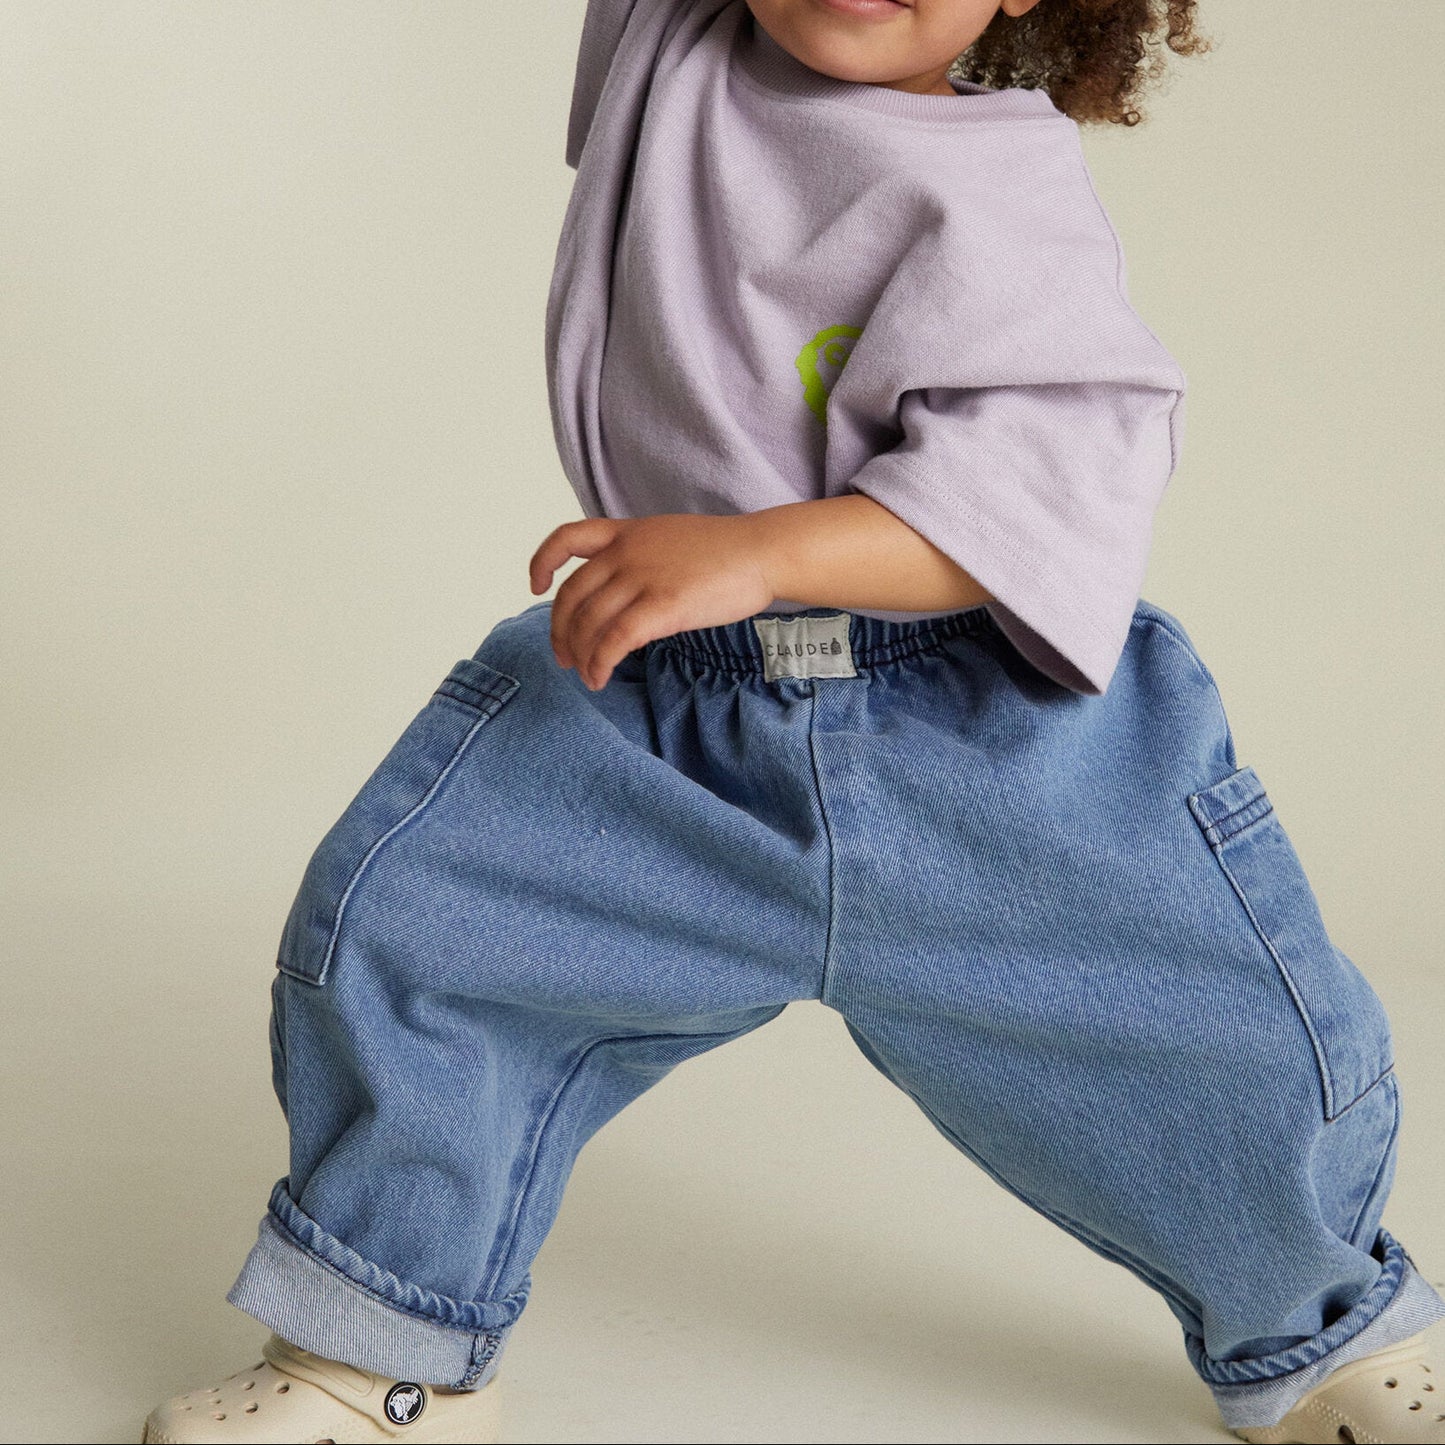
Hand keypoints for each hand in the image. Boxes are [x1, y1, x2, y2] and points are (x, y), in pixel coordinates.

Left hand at [528, 513, 776, 689]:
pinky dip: (599, 663)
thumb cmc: (727, 551)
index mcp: (627, 533)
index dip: (542, 562)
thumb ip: (641, 556)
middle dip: (559, 630)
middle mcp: (627, 553)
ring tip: (585, 675)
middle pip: (571, 595)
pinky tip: (600, 677)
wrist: (762, 551)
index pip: (567, 538)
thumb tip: (623, 591)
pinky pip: (615, 641)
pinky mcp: (662, 606)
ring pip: (589, 622)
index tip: (535, 586)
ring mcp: (643, 578)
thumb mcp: (671, 538)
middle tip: (563, 656)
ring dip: (579, 654)